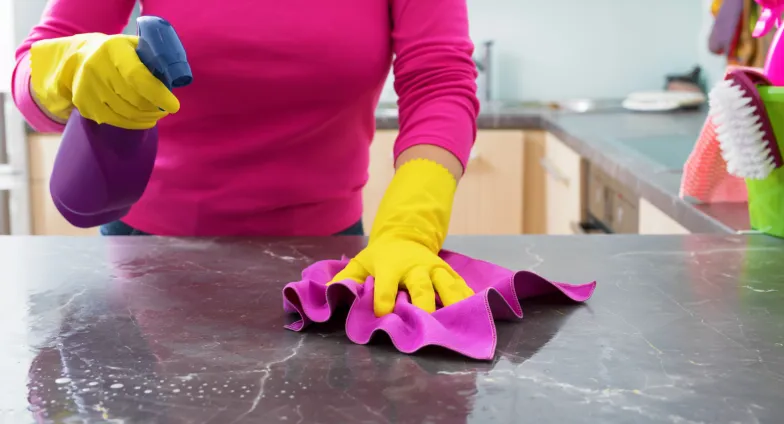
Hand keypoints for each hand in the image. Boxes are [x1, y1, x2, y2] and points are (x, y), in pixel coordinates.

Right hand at [30, 33, 179, 128]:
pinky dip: (133, 123)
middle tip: (166, 109)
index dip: (157, 94)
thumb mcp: (134, 46)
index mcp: (113, 50)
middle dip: (155, 108)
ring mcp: (87, 87)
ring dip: (146, 117)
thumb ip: (153, 59)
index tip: (173, 105)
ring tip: (156, 114)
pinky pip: (114, 120)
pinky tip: (142, 119)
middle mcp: (96, 67)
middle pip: (133, 99)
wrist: (77, 58)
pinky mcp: (83, 104)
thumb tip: (174, 80)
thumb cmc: (117, 54)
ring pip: (125, 113)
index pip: (137, 76)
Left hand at [330, 235, 472, 315]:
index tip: (383, 315)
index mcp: (390, 266)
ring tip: (458, 319)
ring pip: (446, 285)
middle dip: (423, 304)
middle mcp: (414, 267)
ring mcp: (434, 269)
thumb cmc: (380, 256)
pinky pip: (459, 284)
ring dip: (452, 302)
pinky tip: (475, 310)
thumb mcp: (360, 263)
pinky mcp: (447, 271)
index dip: (383, 299)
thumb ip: (345, 279)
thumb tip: (325, 294)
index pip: (386, 285)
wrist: (405, 234)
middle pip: (421, 287)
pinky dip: (467, 297)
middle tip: (427, 322)